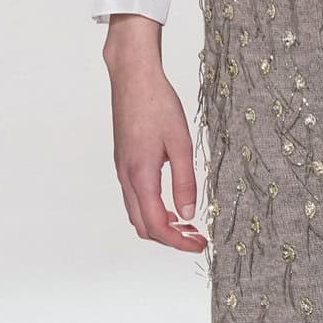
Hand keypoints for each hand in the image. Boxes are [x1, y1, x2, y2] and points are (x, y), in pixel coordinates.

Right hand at [103, 15, 206, 251]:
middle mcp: (126, 177)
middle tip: (197, 237)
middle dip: (170, 238)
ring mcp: (122, 170)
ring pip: (137, 213)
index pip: (158, 226)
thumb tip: (190, 214)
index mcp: (141, 176)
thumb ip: (185, 181)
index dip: (179, 242)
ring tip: (188, 223)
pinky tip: (172, 201)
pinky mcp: (124, 161)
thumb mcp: (181, 144)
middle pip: (144, 226)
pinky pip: (135, 198)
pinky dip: (153, 209)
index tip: (200, 245)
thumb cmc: (157, 104)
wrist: (132, 77)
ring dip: (161, 224)